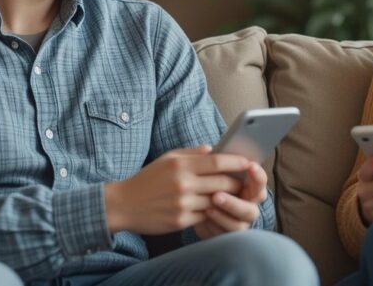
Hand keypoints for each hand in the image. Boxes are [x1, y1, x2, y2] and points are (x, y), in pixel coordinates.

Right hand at [103, 146, 251, 234]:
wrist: (123, 205)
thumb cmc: (147, 179)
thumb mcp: (167, 159)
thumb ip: (192, 153)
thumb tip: (214, 150)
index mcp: (181, 165)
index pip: (218, 162)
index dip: (237, 162)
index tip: (248, 162)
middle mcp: (183, 183)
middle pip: (222, 182)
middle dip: (237, 183)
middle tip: (245, 182)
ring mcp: (183, 203)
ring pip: (217, 201)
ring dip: (227, 199)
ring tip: (234, 195)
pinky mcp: (180, 221)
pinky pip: (205, 215)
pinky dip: (212, 212)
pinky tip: (215, 208)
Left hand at [193, 162, 267, 239]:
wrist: (192, 208)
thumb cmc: (204, 184)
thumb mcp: (205, 172)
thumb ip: (209, 163)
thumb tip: (208, 150)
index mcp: (248, 186)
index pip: (259, 180)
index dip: (257, 174)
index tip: (250, 165)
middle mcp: (249, 204)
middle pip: (254, 204)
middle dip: (237, 198)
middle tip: (218, 194)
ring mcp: (240, 221)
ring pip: (241, 221)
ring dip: (226, 212)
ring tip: (209, 205)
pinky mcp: (229, 234)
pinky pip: (227, 233)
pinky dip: (216, 224)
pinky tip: (205, 216)